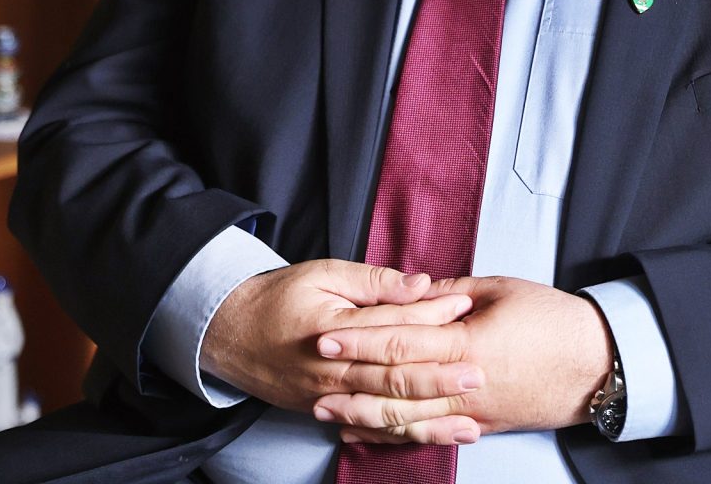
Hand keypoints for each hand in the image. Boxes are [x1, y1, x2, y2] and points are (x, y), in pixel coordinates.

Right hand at [201, 259, 481, 413]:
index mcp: (334, 329)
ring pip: (386, 413)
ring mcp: (328, 397)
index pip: (391, 324)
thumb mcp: (321, 273)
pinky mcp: (326, 412)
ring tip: (471, 423)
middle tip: (481, 372)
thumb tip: (420, 284)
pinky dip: (404, 436)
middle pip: (394, 377)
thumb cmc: (278, 297)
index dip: (431, 315)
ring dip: (430, 420)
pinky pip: (370, 430)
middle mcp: (332, 370)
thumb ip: (371, 281)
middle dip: (440, 377)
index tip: (465, 304)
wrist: (229, 333)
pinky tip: (434, 437)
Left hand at [310, 275, 611, 445]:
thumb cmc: (554, 320)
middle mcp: (466, 382)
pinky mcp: (483, 425)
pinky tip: (370, 430)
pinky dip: (397, 434)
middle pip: (397, 384)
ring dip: (364, 414)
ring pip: (408, 418)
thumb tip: (416, 290)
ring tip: (328, 409)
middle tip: (314, 372)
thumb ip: (453, 291)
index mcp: (469, 342)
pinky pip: (431, 433)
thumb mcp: (502, 290)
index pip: (402, 341)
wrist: (598, 364)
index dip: (362, 338)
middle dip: (352, 378)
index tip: (328, 333)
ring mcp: (474, 410)